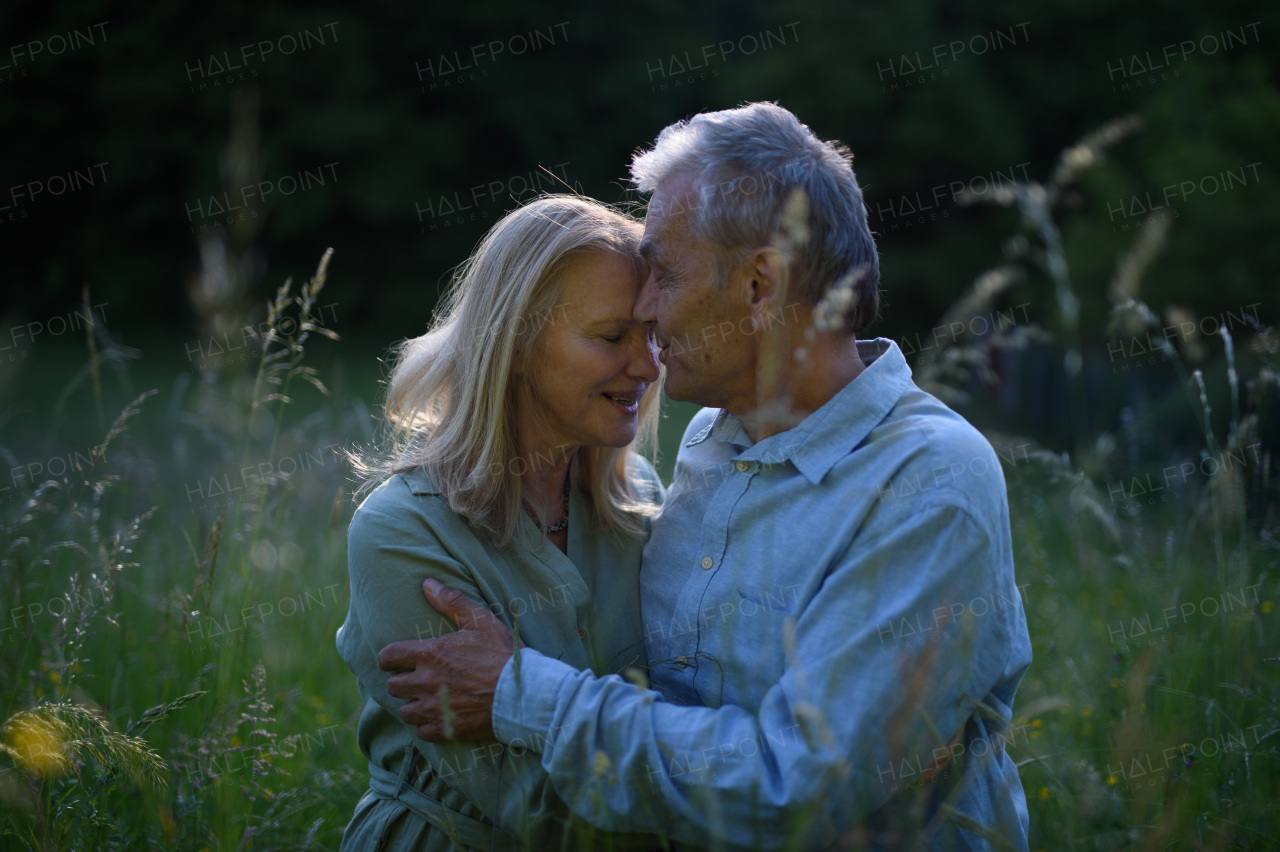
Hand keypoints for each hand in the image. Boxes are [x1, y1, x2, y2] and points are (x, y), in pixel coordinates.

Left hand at [377, 578, 521, 740]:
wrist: (522, 693)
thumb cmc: (503, 654)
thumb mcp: (481, 621)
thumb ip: (452, 602)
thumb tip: (427, 584)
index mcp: (430, 654)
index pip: (389, 656)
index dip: (387, 657)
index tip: (392, 659)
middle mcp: (426, 682)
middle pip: (393, 686)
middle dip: (400, 680)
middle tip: (413, 678)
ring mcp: (435, 707)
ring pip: (404, 711)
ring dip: (411, 704)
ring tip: (423, 699)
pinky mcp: (446, 728)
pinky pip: (421, 731)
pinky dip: (426, 725)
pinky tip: (437, 717)